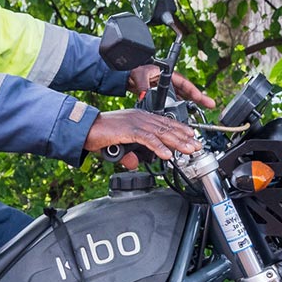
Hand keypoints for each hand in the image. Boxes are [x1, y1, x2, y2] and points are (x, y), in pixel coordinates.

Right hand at [84, 109, 201, 167]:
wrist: (85, 129)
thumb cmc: (99, 135)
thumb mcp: (118, 147)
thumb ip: (128, 155)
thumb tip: (135, 163)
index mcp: (139, 118)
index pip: (164, 123)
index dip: (180, 130)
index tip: (191, 137)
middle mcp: (140, 117)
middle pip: (167, 127)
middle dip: (184, 137)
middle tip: (197, 146)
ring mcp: (135, 122)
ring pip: (161, 132)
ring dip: (177, 142)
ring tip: (188, 150)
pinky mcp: (129, 130)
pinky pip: (147, 139)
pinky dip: (159, 147)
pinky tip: (167, 154)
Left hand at [127, 65, 215, 108]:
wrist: (127, 78)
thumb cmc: (134, 72)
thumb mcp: (139, 75)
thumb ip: (143, 85)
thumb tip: (144, 94)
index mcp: (168, 75)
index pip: (184, 83)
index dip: (194, 91)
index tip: (201, 98)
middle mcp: (170, 83)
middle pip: (187, 91)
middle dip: (199, 98)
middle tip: (211, 104)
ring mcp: (167, 90)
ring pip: (182, 98)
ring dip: (191, 105)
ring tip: (201, 112)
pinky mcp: (163, 97)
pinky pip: (174, 103)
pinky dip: (180, 109)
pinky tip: (184, 117)